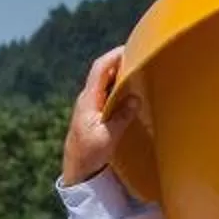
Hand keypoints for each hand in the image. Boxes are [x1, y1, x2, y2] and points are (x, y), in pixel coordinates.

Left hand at [61, 47, 145, 187]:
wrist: (77, 171)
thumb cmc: (89, 155)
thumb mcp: (107, 138)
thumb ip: (121, 117)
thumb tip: (135, 98)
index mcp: (88, 100)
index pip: (100, 69)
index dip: (114, 55)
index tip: (130, 48)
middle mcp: (88, 99)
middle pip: (104, 72)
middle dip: (121, 62)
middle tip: (141, 57)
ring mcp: (91, 105)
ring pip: (107, 82)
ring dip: (122, 75)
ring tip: (140, 71)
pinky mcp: (95, 113)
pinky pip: (109, 93)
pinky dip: (120, 88)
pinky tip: (132, 91)